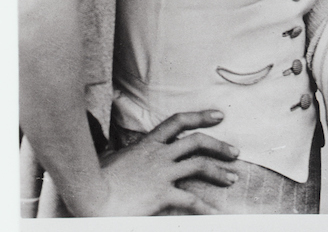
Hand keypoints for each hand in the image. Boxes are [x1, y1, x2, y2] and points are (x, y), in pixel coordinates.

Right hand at [95, 109, 238, 215]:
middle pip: (196, 142)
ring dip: (219, 172)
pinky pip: (190, 201)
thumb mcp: (113, 160)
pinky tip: (215, 214)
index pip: (178, 122)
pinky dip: (205, 208)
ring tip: (232, 178)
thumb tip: (120, 156)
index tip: (219, 116)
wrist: (90, 195)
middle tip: (235, 152)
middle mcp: (159, 154)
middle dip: (219, 146)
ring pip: (198, 165)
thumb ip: (125, 156)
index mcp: (148, 143)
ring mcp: (162, 173)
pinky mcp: (161, 194)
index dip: (200, 116)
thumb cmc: (96, 179)